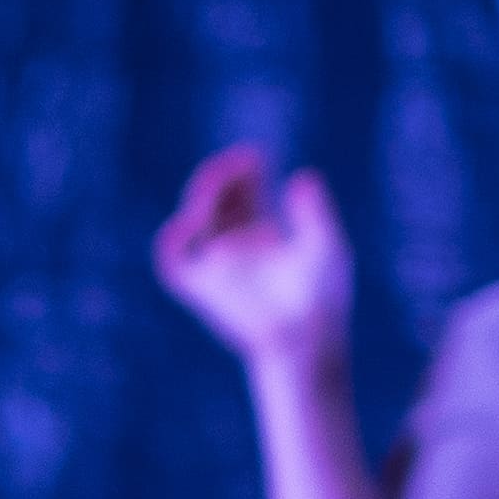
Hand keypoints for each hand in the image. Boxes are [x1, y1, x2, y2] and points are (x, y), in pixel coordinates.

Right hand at [151, 146, 355, 365]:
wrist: (305, 343)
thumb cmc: (323, 302)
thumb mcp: (326, 247)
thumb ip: (314, 213)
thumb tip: (303, 176)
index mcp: (265, 238)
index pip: (246, 194)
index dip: (246, 172)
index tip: (255, 156)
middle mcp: (236, 250)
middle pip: (219, 202)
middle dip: (224, 178)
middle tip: (237, 162)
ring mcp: (216, 268)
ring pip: (197, 222)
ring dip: (202, 196)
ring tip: (217, 178)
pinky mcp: (201, 289)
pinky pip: (173, 261)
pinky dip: (173, 240)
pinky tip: (190, 220)